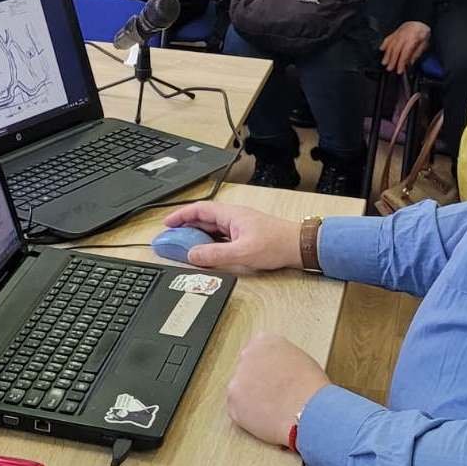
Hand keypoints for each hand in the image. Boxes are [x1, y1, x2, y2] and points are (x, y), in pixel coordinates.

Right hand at [163, 201, 303, 271]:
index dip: (181, 215)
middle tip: (171, 238)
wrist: (298, 246)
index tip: (167, 224)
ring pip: (212, 228)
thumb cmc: (275, 244)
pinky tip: (205, 251)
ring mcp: (240, 226)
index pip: (200, 210)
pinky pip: (221, 236)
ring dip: (197, 235)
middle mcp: (234, 217)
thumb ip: (215, 254)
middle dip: (186, 226)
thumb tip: (192, 255)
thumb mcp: (242, 252)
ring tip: (183, 246)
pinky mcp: (245, 235)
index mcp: (231, 215)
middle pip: (204, 218)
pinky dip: (209, 242)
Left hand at [226, 334, 329, 447]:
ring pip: (241, 390)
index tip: (272, 378)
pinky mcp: (233, 402)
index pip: (257, 351)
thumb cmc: (311, 387)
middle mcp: (247, 355)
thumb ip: (281, 359)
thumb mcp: (299, 359)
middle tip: (272, 395)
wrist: (309, 410)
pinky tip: (266, 418)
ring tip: (273, 409)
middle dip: (257, 381)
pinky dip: (248, 416)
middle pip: (247, 369)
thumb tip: (278, 370)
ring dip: (252, 398)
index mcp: (264, 341)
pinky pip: (238, 410)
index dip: (266, 367)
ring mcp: (238, 378)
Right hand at [380, 21, 429, 73]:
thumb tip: (410, 63)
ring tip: (384, 63)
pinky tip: (382, 49)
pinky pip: (388, 38)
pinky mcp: (395, 32)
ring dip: (387, 55)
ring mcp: (398, 33)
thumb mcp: (424, 44)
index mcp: (412, 38)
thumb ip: (416, 54)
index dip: (401, 62)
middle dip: (392, 60)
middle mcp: (404, 35)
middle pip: (396, 49)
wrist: (420, 21)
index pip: (405, 52)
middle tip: (389, 68)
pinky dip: (384, 44)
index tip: (399, 70)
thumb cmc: (423, 33)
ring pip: (390, 45)